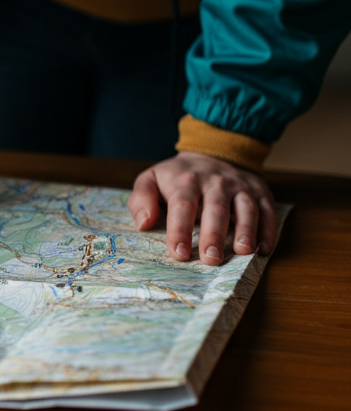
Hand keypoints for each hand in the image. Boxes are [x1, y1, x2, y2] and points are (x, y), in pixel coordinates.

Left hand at [128, 152, 276, 264]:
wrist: (213, 151)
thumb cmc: (177, 176)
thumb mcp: (151, 179)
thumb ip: (142, 199)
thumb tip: (144, 223)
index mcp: (185, 181)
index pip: (182, 206)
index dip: (181, 230)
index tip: (180, 253)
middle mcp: (215, 182)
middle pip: (216, 208)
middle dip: (214, 235)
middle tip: (211, 260)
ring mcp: (240, 186)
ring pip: (246, 208)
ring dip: (246, 230)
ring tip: (243, 252)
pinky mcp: (260, 191)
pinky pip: (268, 210)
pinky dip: (269, 229)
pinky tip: (264, 249)